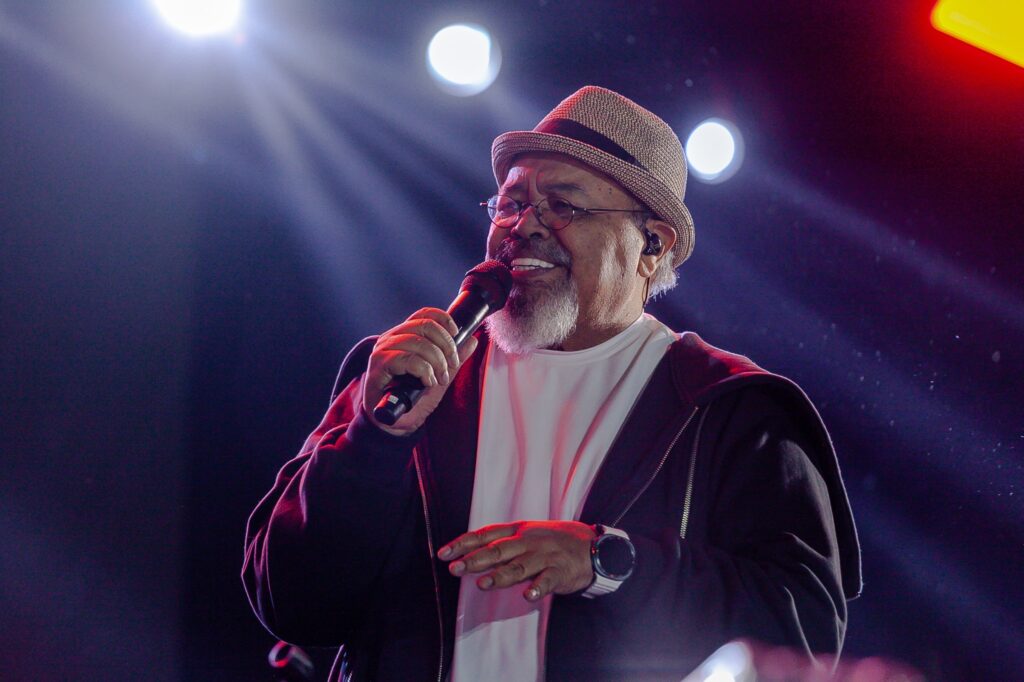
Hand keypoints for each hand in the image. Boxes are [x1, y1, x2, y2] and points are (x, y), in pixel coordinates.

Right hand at [362, 308, 478, 435]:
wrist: (392, 422)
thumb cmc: (411, 397)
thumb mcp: (439, 376)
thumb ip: (453, 359)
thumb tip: (472, 341)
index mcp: (404, 335)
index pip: (424, 314)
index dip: (444, 320)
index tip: (457, 334)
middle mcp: (391, 338)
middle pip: (425, 326)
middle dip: (446, 346)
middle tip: (452, 365)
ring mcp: (383, 350)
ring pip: (418, 343)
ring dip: (437, 362)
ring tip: (440, 378)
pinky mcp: (378, 365)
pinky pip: (407, 359)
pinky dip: (424, 371)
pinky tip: (427, 382)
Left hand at [438, 521, 596, 601]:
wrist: (592, 546)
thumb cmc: (554, 542)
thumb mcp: (528, 534)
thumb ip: (503, 544)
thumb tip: (471, 556)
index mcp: (518, 531)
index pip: (486, 534)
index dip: (464, 543)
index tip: (444, 553)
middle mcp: (529, 541)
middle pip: (498, 550)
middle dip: (475, 560)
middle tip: (455, 570)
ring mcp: (545, 556)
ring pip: (519, 566)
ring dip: (501, 576)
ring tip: (483, 584)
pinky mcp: (560, 571)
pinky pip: (547, 580)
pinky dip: (538, 588)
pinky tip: (528, 596)